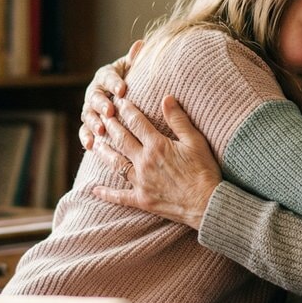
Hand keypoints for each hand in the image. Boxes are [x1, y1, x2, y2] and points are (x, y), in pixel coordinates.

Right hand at [77, 40, 142, 149]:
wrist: (125, 97)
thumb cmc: (132, 81)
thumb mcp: (134, 70)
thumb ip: (135, 60)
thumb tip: (141, 44)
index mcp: (106, 76)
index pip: (108, 77)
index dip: (114, 82)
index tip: (122, 89)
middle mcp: (95, 91)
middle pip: (95, 96)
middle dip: (101, 104)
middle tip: (110, 111)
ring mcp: (90, 108)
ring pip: (88, 114)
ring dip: (93, 122)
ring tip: (101, 130)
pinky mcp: (89, 124)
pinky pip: (85, 131)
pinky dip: (87, 138)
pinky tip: (91, 146)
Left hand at [89, 94, 221, 229]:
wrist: (207, 204)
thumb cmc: (204, 171)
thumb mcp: (195, 141)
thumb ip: (179, 120)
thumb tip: (167, 98)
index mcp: (157, 146)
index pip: (136, 122)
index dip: (126, 110)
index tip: (119, 102)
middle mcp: (144, 162)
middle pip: (122, 140)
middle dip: (111, 125)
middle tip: (102, 115)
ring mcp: (140, 182)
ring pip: (116, 164)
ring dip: (104, 152)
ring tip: (96, 143)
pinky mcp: (141, 200)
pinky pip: (119, 196)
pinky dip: (106, 193)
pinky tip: (95, 189)